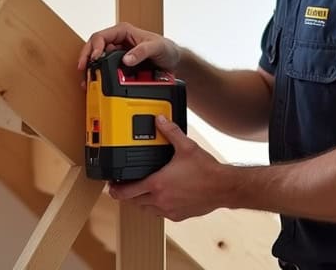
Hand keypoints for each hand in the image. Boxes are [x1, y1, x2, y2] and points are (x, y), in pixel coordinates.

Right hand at [77, 22, 181, 71]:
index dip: (94, 47)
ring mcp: (117, 52)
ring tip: (86, 80)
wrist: (173, 61)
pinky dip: (99, 74)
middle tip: (83, 70)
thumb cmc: (166, 49)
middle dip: (86, 58)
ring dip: (91, 68)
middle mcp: (117, 40)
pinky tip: (96, 82)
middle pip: (94, 47)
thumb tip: (126, 59)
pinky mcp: (119, 63)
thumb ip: (141, 51)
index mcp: (123, 31)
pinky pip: (105, 67)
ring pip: (97, 58)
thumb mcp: (156, 47)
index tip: (94, 59)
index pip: (101, 36)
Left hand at [107, 116, 227, 221]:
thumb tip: (160, 120)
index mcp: (158, 183)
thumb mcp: (186, 147)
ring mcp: (169, 210)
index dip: (116, 190)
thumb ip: (170, 132)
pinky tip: (160, 199)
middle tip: (122, 189)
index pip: (128, 191)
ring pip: (146, 210)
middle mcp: (161, 199)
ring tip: (139, 193)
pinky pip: (160, 214)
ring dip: (140, 202)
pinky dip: (155, 208)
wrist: (223, 187)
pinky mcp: (179, 215)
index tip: (111, 186)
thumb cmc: (206, 170)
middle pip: (134, 202)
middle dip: (126, 196)